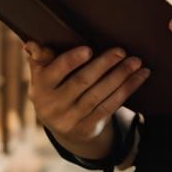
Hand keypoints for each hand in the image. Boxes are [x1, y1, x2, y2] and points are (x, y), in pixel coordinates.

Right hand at [21, 41, 150, 153]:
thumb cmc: (53, 88)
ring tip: (136, 62)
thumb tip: (31, 44)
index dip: (71, 61)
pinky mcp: (89, 127)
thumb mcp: (41, 76)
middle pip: (82, 83)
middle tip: (120, 51)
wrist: (62, 126)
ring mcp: (71, 120)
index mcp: (40, 89)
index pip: (55, 73)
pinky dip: (127, 90)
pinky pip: (111, 106)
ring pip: (99, 95)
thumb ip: (39, 59)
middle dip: (103, 65)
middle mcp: (53, 107)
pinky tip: (140, 77)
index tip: (89, 49)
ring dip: (120, 77)